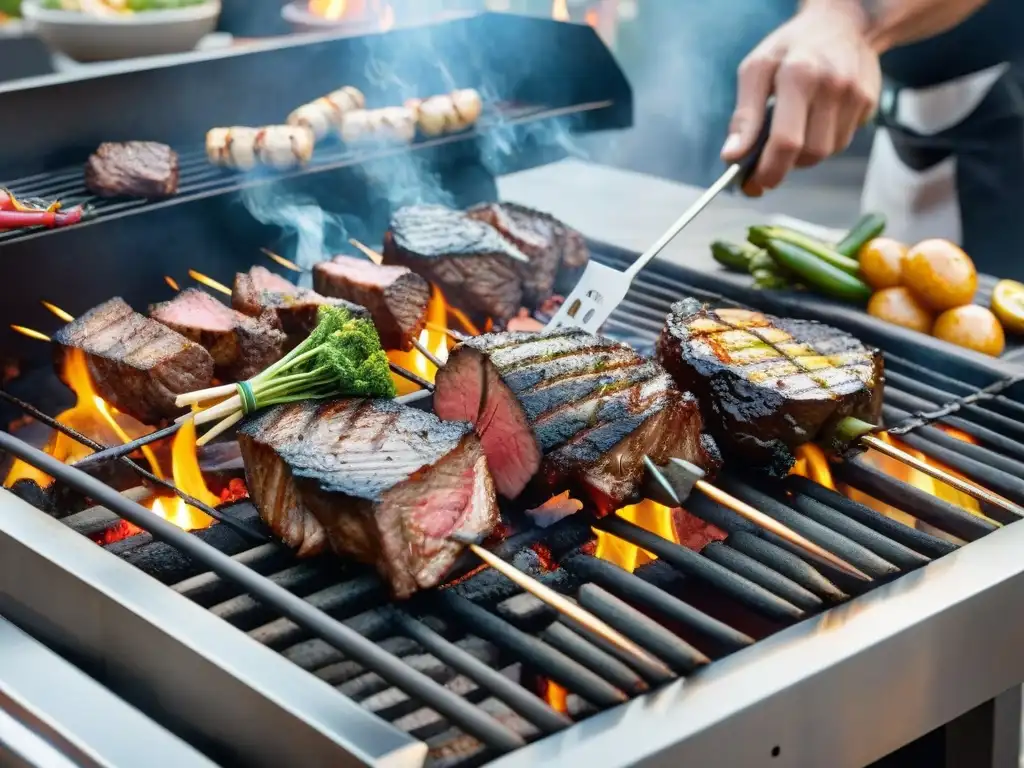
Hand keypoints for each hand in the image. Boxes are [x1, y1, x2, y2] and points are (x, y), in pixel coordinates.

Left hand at [722, 2, 881, 195]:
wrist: (842, 21)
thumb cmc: (790, 48)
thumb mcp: (757, 69)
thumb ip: (744, 115)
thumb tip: (732, 156)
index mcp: (799, 75)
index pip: (786, 140)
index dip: (769, 170)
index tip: (754, 184)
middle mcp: (833, 85)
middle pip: (810, 153)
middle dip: (784, 166)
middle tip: (766, 165)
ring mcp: (855, 95)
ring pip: (826, 152)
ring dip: (804, 154)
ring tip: (792, 131)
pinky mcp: (869, 102)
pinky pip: (841, 141)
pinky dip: (822, 141)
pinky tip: (814, 120)